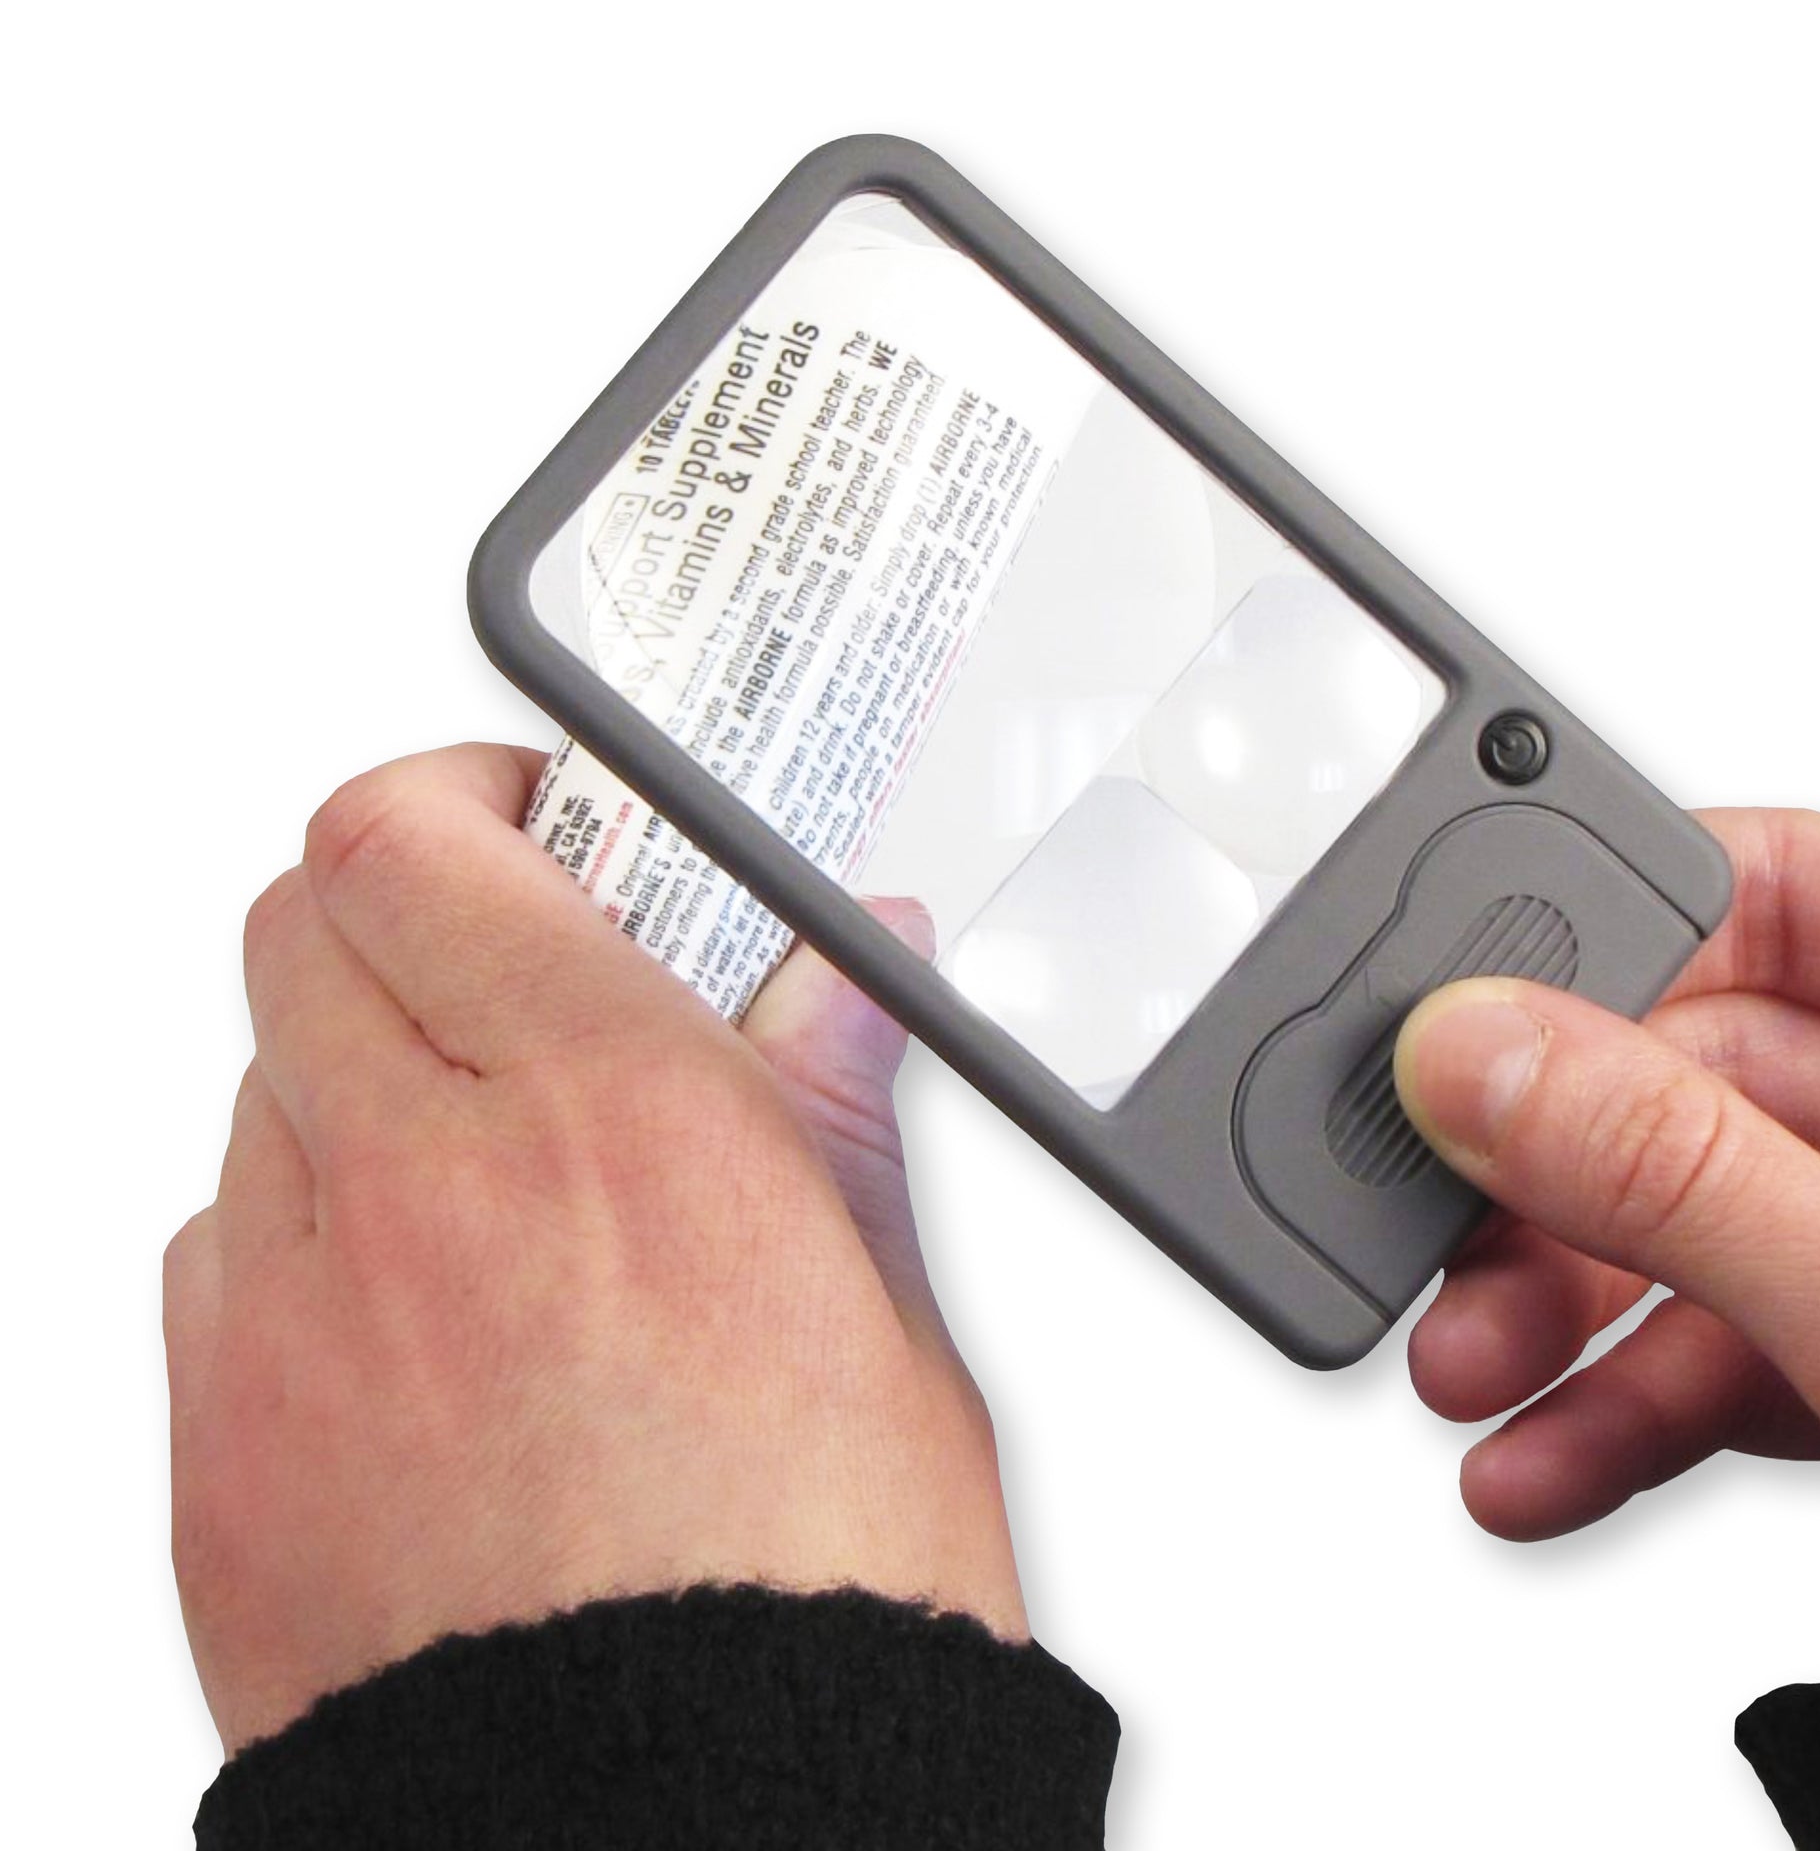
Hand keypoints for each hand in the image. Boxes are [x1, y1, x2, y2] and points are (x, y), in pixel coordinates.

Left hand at [165, 743, 1021, 1755]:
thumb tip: (848, 977)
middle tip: (500, 963)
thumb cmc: (813, 1608)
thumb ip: (834, 1110)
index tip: (523, 816)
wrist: (689, 1845)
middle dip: (399, 907)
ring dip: (354, 1087)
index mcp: (623, 1121)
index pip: (423, 838)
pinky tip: (411, 1324)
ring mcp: (298, 1324)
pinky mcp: (221, 1455)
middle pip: (300, 922)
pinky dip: (296, 1247)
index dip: (459, 793)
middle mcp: (432, 1192)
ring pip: (254, 1091)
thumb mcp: (888, 1322)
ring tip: (479, 1181)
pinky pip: (211, 1264)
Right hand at [1394, 808, 1819, 1643]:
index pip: (1796, 894)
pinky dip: (1626, 1404)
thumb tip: (1478, 1051)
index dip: (1621, 940)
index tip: (1471, 1010)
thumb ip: (1679, 1172)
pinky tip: (1545, 1456)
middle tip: (1451, 1229)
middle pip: (1706, 1076)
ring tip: (1475, 1377)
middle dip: (1562, 1186)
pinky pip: (1729, 1340)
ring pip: (1697, 1218)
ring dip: (1566, 1310)